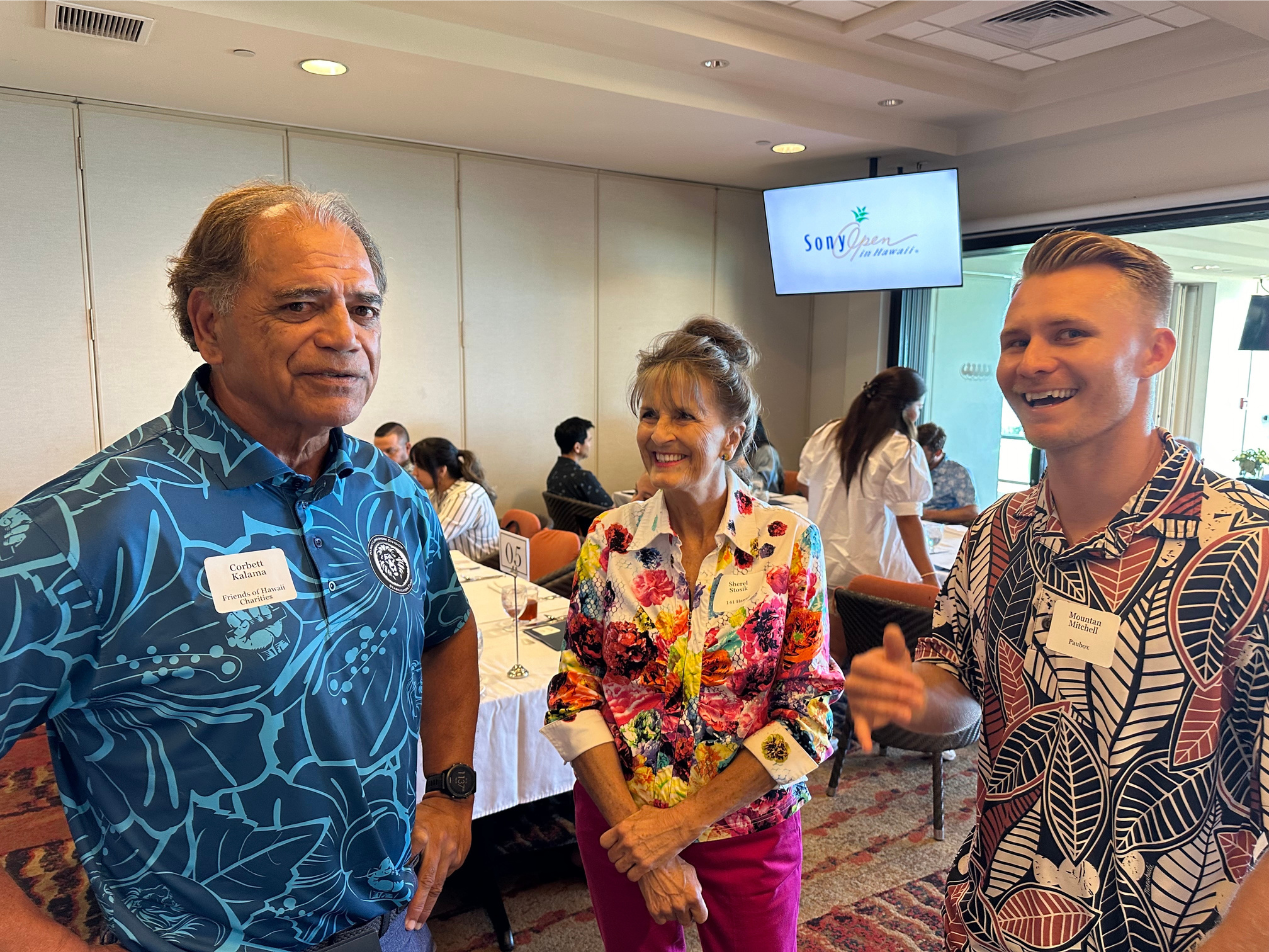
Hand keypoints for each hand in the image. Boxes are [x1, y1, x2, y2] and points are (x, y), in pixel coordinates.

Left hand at [405, 795, 473, 930]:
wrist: (455, 801)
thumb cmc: (430, 811)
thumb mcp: (411, 818)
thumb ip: (403, 840)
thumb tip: (388, 864)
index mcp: (423, 832)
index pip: (411, 855)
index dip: (402, 875)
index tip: (394, 892)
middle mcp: (439, 844)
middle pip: (428, 879)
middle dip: (418, 904)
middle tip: (409, 922)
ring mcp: (452, 853)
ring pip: (438, 884)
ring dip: (427, 905)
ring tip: (418, 921)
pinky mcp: (459, 858)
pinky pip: (446, 877)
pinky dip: (436, 889)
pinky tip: (428, 899)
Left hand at [600, 805, 699, 880]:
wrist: (678, 825)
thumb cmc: (661, 816)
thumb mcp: (641, 813)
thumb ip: (629, 822)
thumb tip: (624, 823)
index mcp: (622, 828)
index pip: (603, 842)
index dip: (609, 845)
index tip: (616, 845)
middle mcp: (626, 842)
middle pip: (611, 856)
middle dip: (618, 856)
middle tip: (626, 855)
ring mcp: (635, 854)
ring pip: (619, 868)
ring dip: (625, 866)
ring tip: (633, 863)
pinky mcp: (646, 865)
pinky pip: (631, 876)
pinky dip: (634, 874)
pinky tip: (640, 869)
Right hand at [636, 857, 708, 925]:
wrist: (654, 860)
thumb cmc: (673, 864)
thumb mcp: (691, 874)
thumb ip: (696, 891)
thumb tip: (696, 903)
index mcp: (693, 897)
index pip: (701, 917)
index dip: (698, 913)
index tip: (694, 910)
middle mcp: (681, 905)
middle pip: (687, 921)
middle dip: (685, 913)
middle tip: (680, 903)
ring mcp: (667, 909)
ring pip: (674, 919)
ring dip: (672, 912)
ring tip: (668, 898)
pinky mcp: (654, 910)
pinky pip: (661, 920)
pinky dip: (661, 914)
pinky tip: (661, 902)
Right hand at [843, 624, 925, 750]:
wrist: (899, 689)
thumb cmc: (896, 669)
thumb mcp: (899, 657)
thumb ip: (894, 645)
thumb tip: (892, 629)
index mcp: (861, 663)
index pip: (874, 670)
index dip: (895, 677)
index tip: (918, 684)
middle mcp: (853, 681)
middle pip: (870, 689)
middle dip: (896, 694)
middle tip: (918, 699)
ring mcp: (855, 700)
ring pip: (869, 706)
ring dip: (890, 710)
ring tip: (910, 715)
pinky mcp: (859, 717)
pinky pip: (858, 727)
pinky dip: (863, 737)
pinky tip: (869, 748)